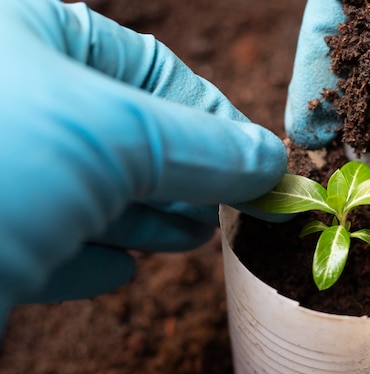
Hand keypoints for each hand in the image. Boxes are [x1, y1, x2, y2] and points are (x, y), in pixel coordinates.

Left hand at [0, 0, 286, 328]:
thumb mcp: (116, 137)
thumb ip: (206, 147)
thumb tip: (269, 160)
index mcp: (21, 36)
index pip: (146, 68)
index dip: (212, 117)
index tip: (260, 161)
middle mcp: (6, 103)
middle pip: (122, 135)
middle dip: (185, 175)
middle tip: (233, 205)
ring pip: (87, 194)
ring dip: (148, 220)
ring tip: (195, 235)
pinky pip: (46, 245)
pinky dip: (92, 260)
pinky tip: (119, 269)